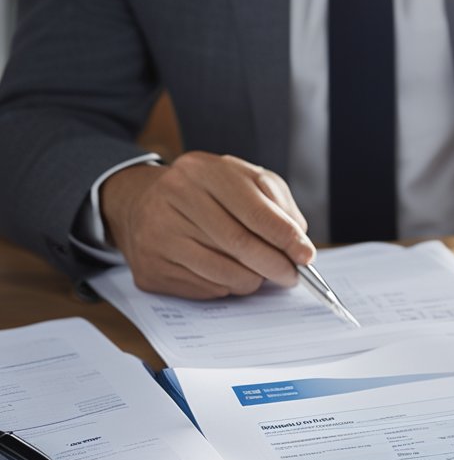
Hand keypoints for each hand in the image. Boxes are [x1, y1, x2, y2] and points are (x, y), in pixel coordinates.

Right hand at [100, 152, 316, 298]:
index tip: (306, 255)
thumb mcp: (244, 182)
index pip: (255, 211)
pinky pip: (205, 288)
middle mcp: (175, 197)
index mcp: (204, 171)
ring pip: (225, 272)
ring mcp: (158, 233)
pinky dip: (227, 287)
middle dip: (275, 265)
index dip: (286, 238)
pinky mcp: (151, 267)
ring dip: (253, 279)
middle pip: (240, 244)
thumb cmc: (206, 194)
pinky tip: (227, 273)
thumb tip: (299, 244)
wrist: (141, 203)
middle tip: (291, 275)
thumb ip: (277, 206)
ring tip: (259, 273)